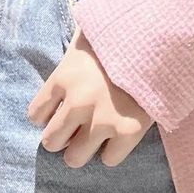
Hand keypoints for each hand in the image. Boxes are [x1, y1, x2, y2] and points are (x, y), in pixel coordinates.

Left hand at [26, 26, 153, 167]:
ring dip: (82, 149)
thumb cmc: (119, 33)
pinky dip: (112, 151)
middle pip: (51, 141)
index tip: (57, 113)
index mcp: (63, 78)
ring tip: (93, 139)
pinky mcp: (128, 132)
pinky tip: (117, 136)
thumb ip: (71, 54)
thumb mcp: (85, 37)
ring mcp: (102, 120)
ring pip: (75, 158)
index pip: (36, 114)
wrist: (158, 38)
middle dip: (61, 138)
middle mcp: (77, 103)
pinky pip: (110, 159)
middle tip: (74, 130)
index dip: (46, 116)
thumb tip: (64, 50)